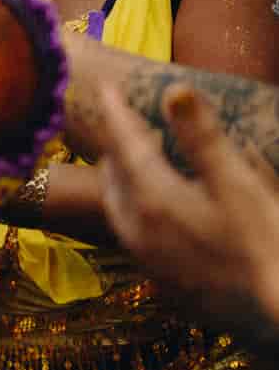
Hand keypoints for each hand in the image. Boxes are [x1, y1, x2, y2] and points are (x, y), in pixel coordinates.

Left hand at [84, 83, 278, 327]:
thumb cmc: (266, 245)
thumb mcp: (238, 185)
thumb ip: (202, 138)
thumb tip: (174, 90)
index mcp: (153, 199)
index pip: (125, 144)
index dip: (118, 113)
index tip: (107, 88)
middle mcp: (139, 229)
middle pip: (116, 176)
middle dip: (120, 146)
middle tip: (132, 125)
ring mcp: (148, 259)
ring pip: (122, 206)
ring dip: (127, 178)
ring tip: (145, 161)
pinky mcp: (164, 281)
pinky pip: (136, 233)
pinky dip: (139, 208)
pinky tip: (163, 210)